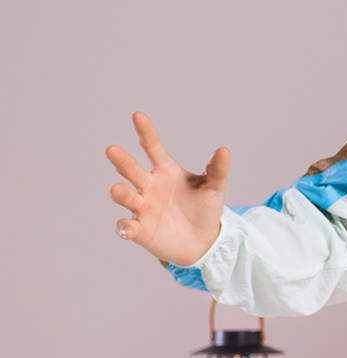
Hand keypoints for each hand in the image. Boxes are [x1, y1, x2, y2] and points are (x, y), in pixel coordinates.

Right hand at [107, 112, 228, 266]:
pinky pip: (128, 228)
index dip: (145, 132)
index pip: (152, 148)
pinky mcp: (141, 230)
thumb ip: (217, 170)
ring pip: (127, 197)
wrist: (202, 241)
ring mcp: (142, 208)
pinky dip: (125, 228)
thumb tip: (224, 150)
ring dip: (120, 194)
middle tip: (111, 149)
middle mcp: (148, 186)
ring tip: (116, 189)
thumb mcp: (214, 188)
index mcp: (164, 171)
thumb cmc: (203, 209)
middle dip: (122, 161)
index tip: (137, 115)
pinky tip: (126, 229)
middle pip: (132, 170)